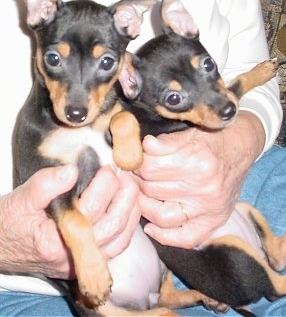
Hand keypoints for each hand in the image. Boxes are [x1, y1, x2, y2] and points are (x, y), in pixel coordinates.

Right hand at [0, 164, 140, 279]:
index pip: (93, 208)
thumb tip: (72, 170)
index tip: (107, 166)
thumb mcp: (21, 199)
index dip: (105, 183)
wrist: (3, 247)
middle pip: (115, 224)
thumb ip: (45, 184)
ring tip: (128, 184)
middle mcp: (74, 255)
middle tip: (124, 172)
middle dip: (125, 193)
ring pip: (123, 236)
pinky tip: (128, 205)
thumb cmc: (10, 223)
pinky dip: (129, 223)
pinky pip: (119, 244)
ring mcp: (83, 261)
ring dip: (132, 207)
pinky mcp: (89, 260)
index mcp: (54, 241)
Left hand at [136, 111, 264, 247]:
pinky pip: (185, 238)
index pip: (149, 168)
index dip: (137, 163)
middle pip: (152, 190)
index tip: (137, 160)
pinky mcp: (214, 220)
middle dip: (139, 180)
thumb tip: (144, 146)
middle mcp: (204, 188)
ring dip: (146, 204)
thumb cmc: (215, 138)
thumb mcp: (190, 133)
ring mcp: (210, 208)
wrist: (244, 147)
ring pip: (161, 215)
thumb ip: (166, 142)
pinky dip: (165, 236)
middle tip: (138, 174)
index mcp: (197, 161)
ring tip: (144, 192)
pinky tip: (151, 226)